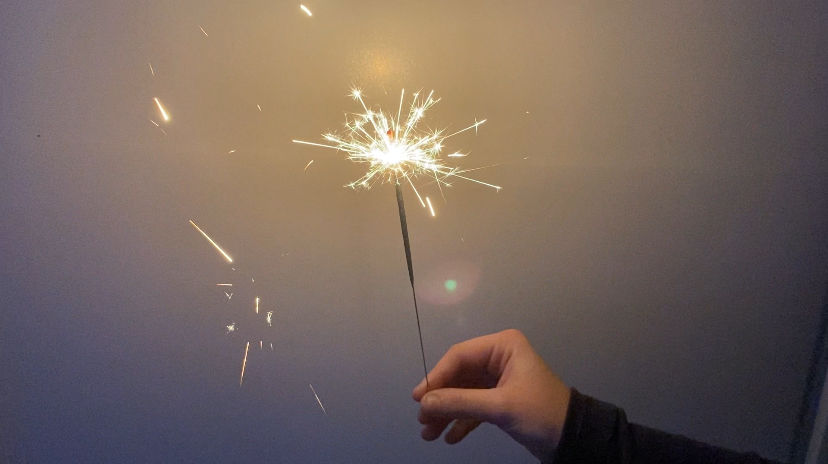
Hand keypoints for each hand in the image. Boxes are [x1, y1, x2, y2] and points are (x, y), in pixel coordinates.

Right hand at [412, 329, 570, 460]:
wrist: (574, 438)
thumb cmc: (541, 413)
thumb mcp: (501, 407)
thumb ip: (461, 402)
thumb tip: (424, 402)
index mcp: (503, 346)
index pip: (460, 356)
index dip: (436, 377)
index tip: (419, 399)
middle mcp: (498, 357)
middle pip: (458, 375)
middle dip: (440, 399)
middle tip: (423, 420)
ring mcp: (499, 378)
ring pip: (463, 393)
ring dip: (447, 413)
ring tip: (430, 434)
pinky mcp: (501, 399)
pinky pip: (474, 406)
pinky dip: (462, 421)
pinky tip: (451, 438)